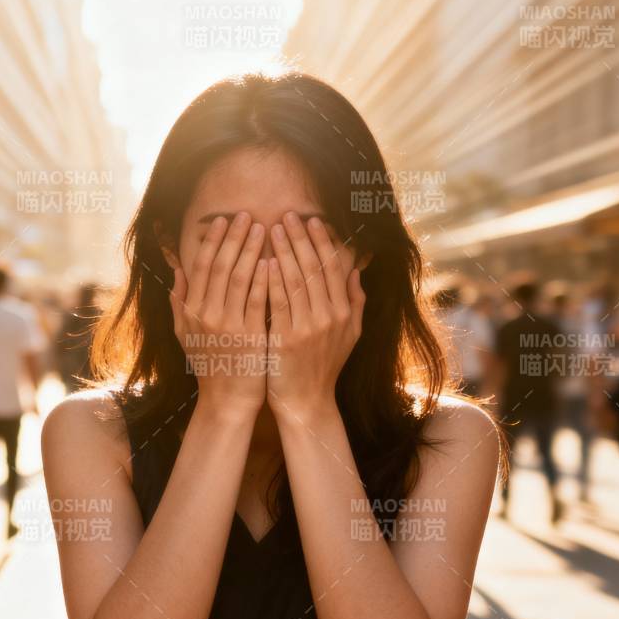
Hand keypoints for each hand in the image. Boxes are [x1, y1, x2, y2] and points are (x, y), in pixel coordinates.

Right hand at [164, 212, 268, 418]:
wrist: (227, 400)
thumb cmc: (210, 365)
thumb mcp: (186, 334)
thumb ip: (180, 301)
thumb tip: (178, 268)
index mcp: (191, 310)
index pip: (200, 266)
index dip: (212, 241)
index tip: (224, 221)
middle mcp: (206, 315)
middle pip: (219, 265)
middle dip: (234, 237)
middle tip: (247, 215)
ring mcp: (227, 325)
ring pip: (238, 277)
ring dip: (251, 250)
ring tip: (264, 229)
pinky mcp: (249, 335)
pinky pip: (256, 300)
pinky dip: (263, 278)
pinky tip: (273, 260)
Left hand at [266, 213, 362, 420]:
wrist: (306, 402)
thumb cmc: (324, 367)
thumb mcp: (350, 336)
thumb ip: (355, 302)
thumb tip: (356, 270)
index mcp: (344, 313)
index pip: (333, 268)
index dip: (322, 242)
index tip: (311, 221)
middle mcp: (329, 318)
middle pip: (314, 269)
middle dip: (300, 239)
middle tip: (287, 215)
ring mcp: (308, 329)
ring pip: (296, 281)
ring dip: (283, 252)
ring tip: (272, 229)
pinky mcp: (286, 340)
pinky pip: (277, 303)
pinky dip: (271, 280)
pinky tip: (262, 261)